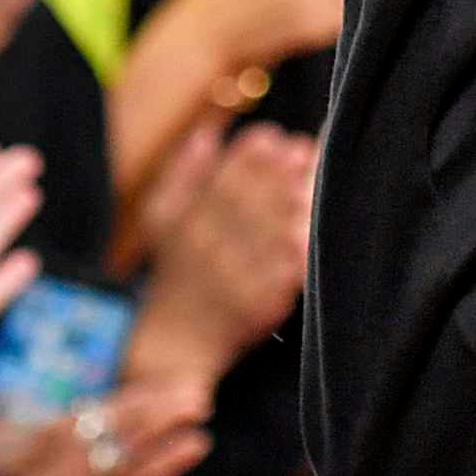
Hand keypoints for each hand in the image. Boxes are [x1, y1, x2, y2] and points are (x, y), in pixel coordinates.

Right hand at [0, 382, 213, 475]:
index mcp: (57, 435)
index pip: (112, 409)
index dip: (146, 397)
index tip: (175, 384)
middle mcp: (80, 462)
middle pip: (134, 435)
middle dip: (168, 418)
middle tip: (201, 403)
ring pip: (136, 474)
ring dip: (170, 459)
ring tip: (201, 443)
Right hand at [129, 126, 317, 387]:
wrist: (174, 343)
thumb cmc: (174, 273)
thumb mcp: (164, 220)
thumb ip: (184, 174)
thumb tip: (207, 132)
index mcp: (182, 222)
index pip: (222, 177)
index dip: (253, 153)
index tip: (278, 138)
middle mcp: (205, 246)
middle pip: (252, 199)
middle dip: (282, 170)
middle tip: (306, 150)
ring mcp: (233, 275)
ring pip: (274, 228)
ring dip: (297, 200)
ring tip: (311, 183)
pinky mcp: (258, 303)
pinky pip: (288, 267)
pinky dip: (303, 243)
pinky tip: (311, 226)